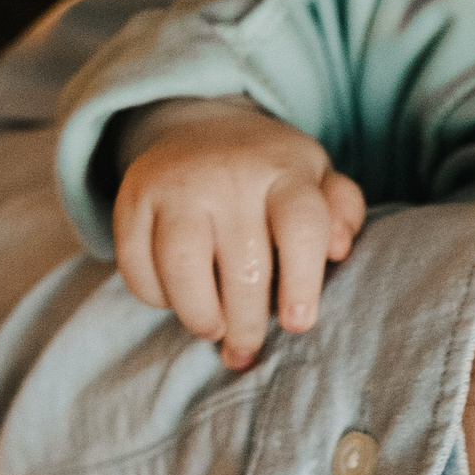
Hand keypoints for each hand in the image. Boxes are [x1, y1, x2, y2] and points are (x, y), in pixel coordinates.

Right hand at [113, 98, 367, 369]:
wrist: (199, 126)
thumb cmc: (272, 173)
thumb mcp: (318, 178)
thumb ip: (342, 210)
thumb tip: (339, 248)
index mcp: (286, 171)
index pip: (301, 229)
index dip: (302, 283)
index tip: (297, 323)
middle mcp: (230, 176)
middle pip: (243, 266)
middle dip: (248, 322)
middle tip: (247, 348)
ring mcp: (176, 185)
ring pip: (183, 268)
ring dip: (200, 315)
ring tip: (213, 330)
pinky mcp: (132, 199)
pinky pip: (136, 263)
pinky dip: (155, 296)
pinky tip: (175, 302)